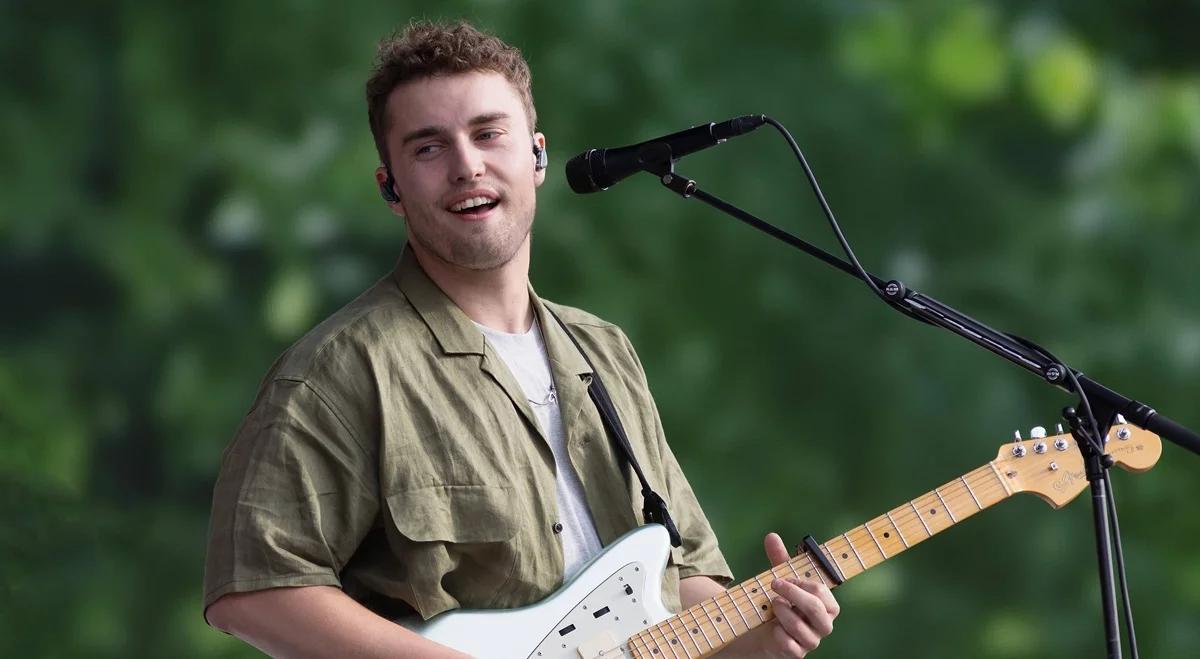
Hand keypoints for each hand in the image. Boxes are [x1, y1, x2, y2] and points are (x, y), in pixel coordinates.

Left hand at [749, 532, 840, 656]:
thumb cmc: (780, 603)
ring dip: (782, 612)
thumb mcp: (781, 581)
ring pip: (800, 627)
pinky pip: (789, 644)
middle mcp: (823, 624)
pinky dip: (777, 633)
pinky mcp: (797, 653)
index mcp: (826, 605)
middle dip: (792, 594)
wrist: (763, 631)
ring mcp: (811, 640)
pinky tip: (772, 627)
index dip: (800, 583)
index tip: (783, 578)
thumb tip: (771, 536)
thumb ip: (779, 559)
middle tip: (774, 585)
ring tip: (773, 605)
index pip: (821, 592)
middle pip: (815, 609)